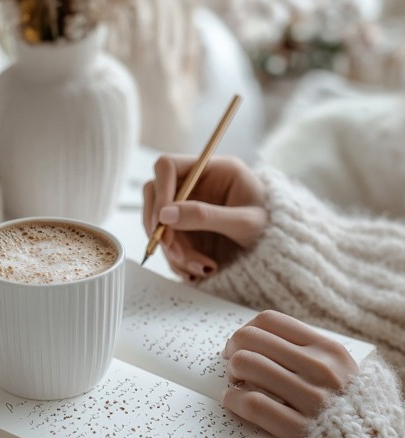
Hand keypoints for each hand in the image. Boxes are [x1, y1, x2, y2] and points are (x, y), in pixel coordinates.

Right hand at [143, 155, 266, 279]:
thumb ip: (205, 216)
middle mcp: (196, 184)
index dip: (160, 190)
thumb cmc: (273, 227)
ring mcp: (189, 207)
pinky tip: (197, 271)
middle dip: (160, 226)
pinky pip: (168, 243)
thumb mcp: (244, 222)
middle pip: (155, 194)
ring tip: (199, 268)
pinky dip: (177, 260)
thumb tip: (165, 215)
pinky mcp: (187, 230)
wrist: (282, 250)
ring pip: (159, 223)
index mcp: (213, 169)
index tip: (163, 220)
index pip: (168, 167)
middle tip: (171, 249)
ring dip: (171, 249)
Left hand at [221, 310, 357, 437]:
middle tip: (232, 364)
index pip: (270, 321)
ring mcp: (311, 401)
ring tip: (236, 384)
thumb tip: (256, 337)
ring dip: (232, 373)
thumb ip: (307, 353)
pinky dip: (233, 399)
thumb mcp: (340, 371)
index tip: (240, 343)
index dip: (246, 330)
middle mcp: (321, 370)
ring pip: (246, 364)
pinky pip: (250, 402)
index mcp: (330, 351)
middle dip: (233, 349)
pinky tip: (235, 402)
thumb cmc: (345, 410)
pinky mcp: (298, 431)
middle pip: (252, 339)